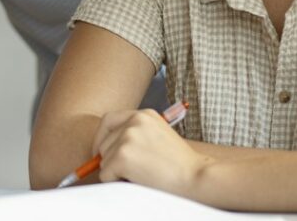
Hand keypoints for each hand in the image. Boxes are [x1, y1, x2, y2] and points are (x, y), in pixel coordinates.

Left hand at [92, 108, 210, 196]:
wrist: (196, 177)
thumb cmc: (181, 164)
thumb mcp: (158, 137)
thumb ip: (135, 136)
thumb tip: (103, 151)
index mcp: (144, 114)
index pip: (108, 121)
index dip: (101, 138)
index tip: (100, 152)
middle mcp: (134, 121)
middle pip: (103, 142)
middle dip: (109, 159)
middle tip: (127, 171)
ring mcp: (127, 137)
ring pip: (103, 160)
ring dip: (116, 171)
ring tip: (141, 174)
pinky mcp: (122, 156)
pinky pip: (105, 174)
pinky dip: (116, 181)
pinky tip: (137, 180)